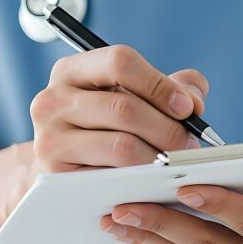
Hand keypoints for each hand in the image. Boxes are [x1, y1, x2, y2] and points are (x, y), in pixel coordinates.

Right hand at [18, 46, 207, 214]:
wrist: (63, 167)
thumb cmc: (105, 126)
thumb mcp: (130, 96)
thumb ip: (171, 87)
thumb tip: (192, 101)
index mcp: (71, 70)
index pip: (120, 62)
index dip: (160, 84)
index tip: (186, 107)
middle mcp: (52, 100)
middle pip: (124, 108)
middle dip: (168, 128)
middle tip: (190, 144)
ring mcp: (50, 139)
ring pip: (121, 146)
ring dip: (158, 157)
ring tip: (176, 163)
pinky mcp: (56, 175)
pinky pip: (111, 178)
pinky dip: (139, 181)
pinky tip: (151, 180)